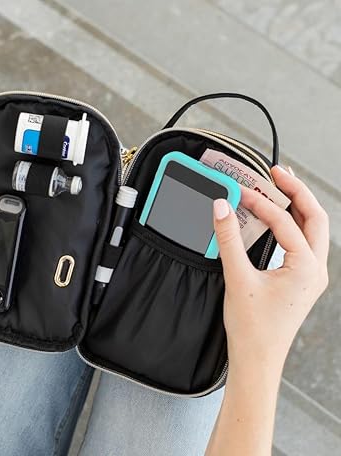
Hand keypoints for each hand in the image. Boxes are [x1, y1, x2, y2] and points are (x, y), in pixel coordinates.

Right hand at [213, 165, 328, 373]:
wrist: (257, 358)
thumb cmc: (253, 327)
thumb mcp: (237, 278)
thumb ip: (228, 240)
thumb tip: (221, 208)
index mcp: (306, 268)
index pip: (285, 223)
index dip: (261, 204)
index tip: (240, 192)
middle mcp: (316, 269)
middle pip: (315, 217)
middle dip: (297, 191)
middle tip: (276, 172)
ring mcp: (311, 274)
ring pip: (312, 229)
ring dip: (297, 206)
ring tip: (279, 186)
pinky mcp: (301, 279)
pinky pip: (303, 242)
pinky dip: (292, 224)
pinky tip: (277, 217)